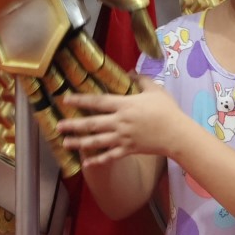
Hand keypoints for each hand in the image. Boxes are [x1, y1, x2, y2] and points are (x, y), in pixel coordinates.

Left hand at [57, 76, 181, 168]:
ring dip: (79, 143)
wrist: (176, 133)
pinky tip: (86, 164)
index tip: (66, 99)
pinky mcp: (128, 150)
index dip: (81, 100)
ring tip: (65, 143)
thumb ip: (141, 79)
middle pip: (92, 123)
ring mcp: (123, 138)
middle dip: (73, 125)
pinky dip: (98, 161)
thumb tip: (130, 71)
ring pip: (97, 141)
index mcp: (124, 105)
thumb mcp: (154, 89)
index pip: (98, 102)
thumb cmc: (167, 110)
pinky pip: (110, 156)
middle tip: (58, 126)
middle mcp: (120, 122)